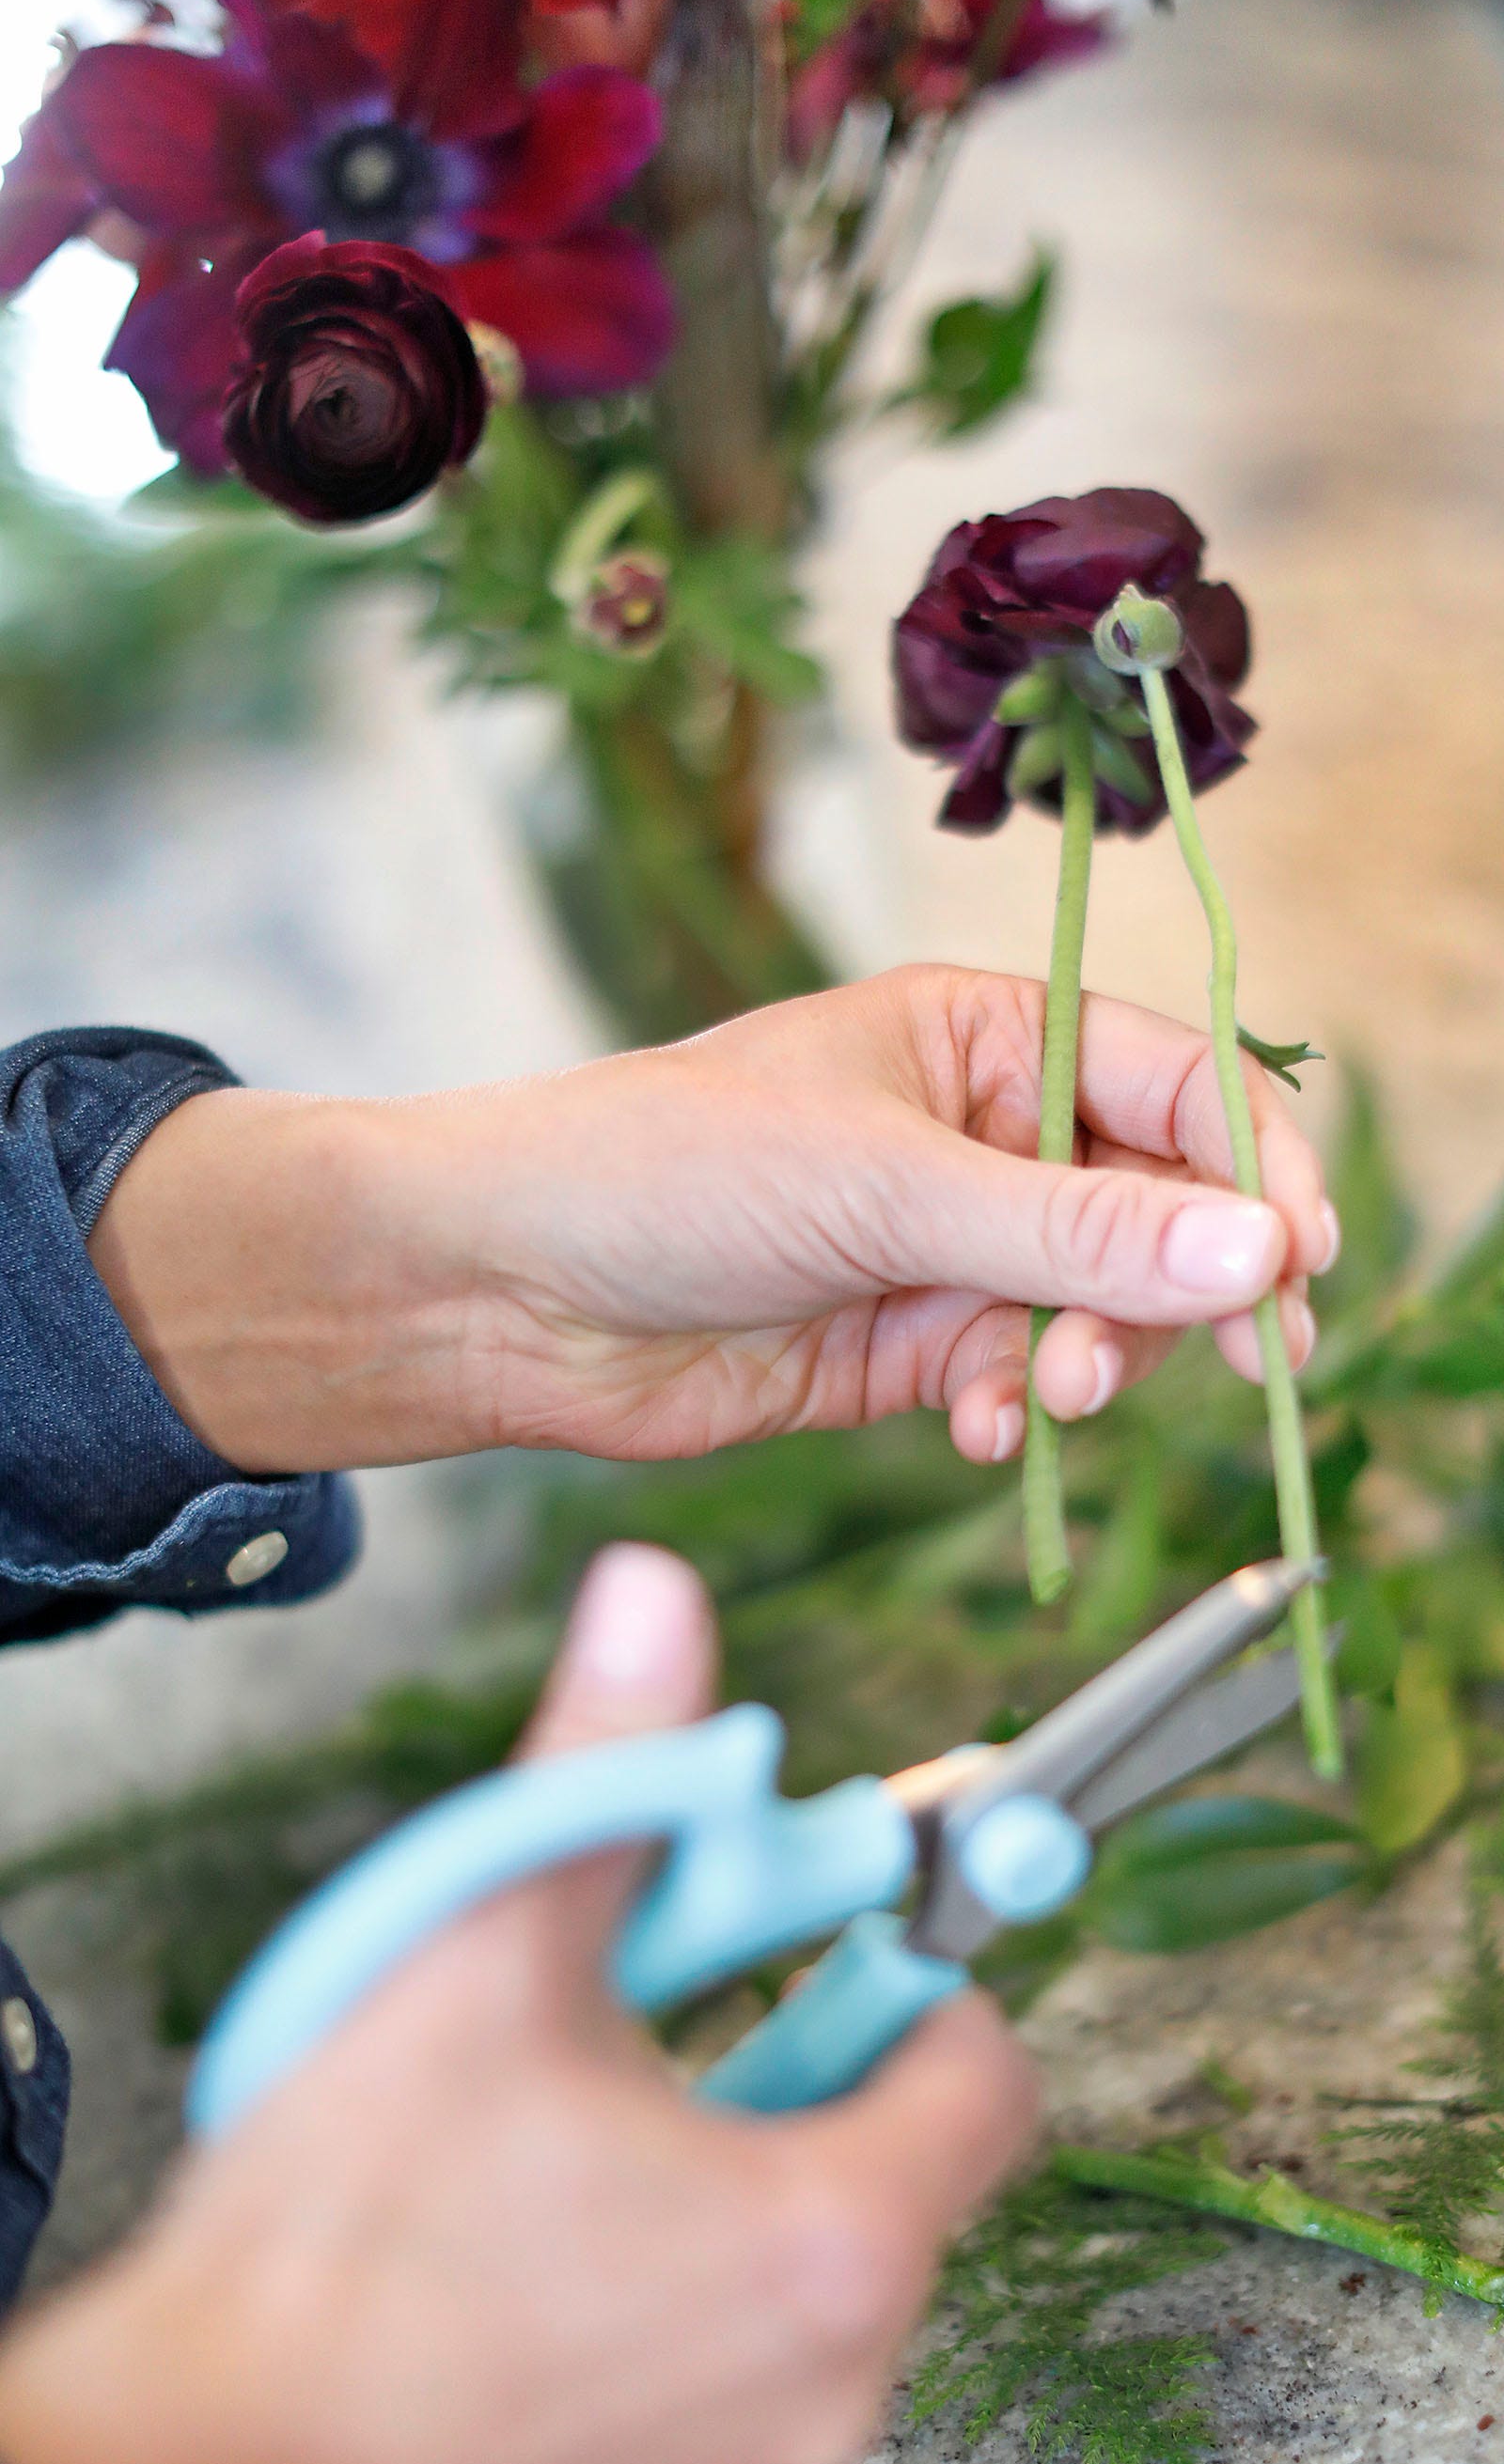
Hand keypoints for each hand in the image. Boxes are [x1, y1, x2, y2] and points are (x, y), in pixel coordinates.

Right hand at [0, 1546, 1035, 2463]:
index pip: (988, 2080)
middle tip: (668, 2032)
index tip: (830, 1948)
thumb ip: (604, 1767)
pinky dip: (688, 2300)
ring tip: (587, 2149)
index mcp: (828, 2239)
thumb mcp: (480, 1953)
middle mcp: (835, 2386)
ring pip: (816, 2277)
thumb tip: (656, 1604)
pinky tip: (559, 2260)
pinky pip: (748, 2373)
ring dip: (737, 2188)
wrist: (203, 2457)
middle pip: (903, 2175)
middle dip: (803, 2073)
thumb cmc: (340, 2242)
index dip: (913, 1980)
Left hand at [89, 965, 1334, 1472]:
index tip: (1300, 1261)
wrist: (496, 1291)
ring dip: (1099, 1359)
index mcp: (984, 1035)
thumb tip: (1260, 1251)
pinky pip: (1023, 1380)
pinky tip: (974, 1428)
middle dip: (1187, 1286)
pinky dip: (1021, 1411)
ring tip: (1041, 1391)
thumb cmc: (660, 1171)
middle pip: (1161, 1209)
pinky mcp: (908, 1345)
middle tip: (1243, 1361)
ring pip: (1101, 1309)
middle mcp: (983, 1133)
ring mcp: (945, 1245)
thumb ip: (1075, 1233)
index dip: (1258, 1165)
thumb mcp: (883, 1187)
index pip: (1179, 1083)